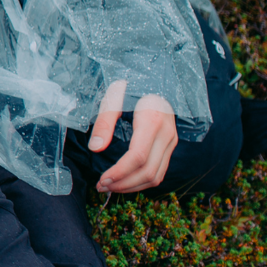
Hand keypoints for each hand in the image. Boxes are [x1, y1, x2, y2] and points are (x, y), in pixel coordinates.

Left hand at [88, 79, 178, 193]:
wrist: (156, 80)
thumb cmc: (131, 86)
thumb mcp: (113, 98)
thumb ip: (104, 122)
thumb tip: (95, 148)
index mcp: (152, 120)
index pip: (138, 157)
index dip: (120, 172)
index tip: (102, 179)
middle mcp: (166, 134)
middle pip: (148, 171)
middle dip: (123, 184)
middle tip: (101, 186)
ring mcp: (171, 142)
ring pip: (156, 176)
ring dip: (132, 187)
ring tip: (110, 186)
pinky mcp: (170, 146)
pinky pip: (159, 171)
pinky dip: (142, 181)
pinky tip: (124, 181)